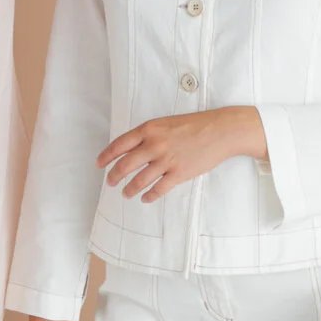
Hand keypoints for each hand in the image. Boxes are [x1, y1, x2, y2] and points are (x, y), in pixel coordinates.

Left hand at [98, 107, 265, 201]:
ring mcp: (166, 160)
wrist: (221, 130)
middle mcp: (154, 145)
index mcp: (149, 129)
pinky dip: (149, 196)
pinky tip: (145, 198)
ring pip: (139, 180)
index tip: (99, 164)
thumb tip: (133, 149)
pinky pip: (158, 189)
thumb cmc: (195, 124)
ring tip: (126, 194)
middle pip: (125, 165)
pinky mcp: (179, 173)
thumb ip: (149, 135)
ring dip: (129, 189)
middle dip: (113, 176)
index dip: (106, 156)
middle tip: (110, 182)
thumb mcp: (166, 123)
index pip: (119, 144)